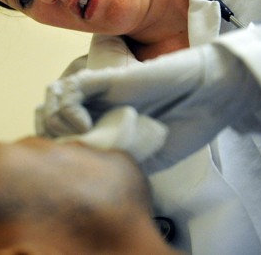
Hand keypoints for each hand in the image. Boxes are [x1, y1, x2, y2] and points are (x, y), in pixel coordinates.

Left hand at [37, 44, 260, 170]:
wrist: (212, 95)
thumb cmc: (188, 125)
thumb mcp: (151, 156)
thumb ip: (119, 162)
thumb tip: (88, 182)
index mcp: (105, 124)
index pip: (60, 135)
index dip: (55, 150)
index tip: (66, 169)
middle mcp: (97, 108)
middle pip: (48, 119)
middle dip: (49, 138)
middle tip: (67, 155)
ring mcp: (100, 93)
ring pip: (53, 102)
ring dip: (55, 124)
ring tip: (76, 139)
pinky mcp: (107, 80)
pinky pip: (71, 89)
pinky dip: (68, 108)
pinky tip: (84, 125)